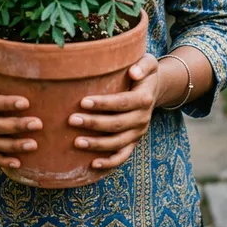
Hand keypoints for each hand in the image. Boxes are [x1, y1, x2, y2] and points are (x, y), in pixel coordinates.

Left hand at [69, 53, 159, 169]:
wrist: (154, 88)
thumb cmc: (144, 71)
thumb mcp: (148, 62)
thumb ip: (142, 65)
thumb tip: (133, 72)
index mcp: (144, 99)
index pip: (122, 103)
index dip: (103, 104)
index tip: (83, 102)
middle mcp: (143, 118)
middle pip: (117, 124)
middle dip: (94, 124)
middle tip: (72, 119)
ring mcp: (138, 132)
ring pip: (117, 143)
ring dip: (97, 144)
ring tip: (76, 141)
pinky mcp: (134, 141)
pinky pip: (123, 156)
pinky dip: (109, 162)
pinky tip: (92, 164)